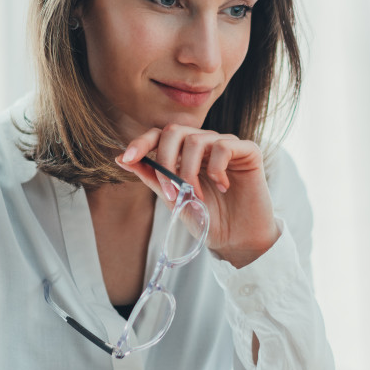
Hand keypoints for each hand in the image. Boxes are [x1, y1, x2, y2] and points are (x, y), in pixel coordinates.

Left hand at [117, 125, 280, 267]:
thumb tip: (121, 159)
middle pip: (174, 131)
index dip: (141, 142)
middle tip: (172, 191)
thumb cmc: (207, 218)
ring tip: (198, 197)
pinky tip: (223, 186)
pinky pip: (224, 146)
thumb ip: (151, 177)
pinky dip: (217, 169)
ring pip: (196, 139)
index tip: (127, 158)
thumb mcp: (173, 198)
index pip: (159, 135)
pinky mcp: (248, 151)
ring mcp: (225, 145)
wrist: (236, 239)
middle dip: (165, 161)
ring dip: (190, 172)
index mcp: (184, 153)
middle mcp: (204, 144)